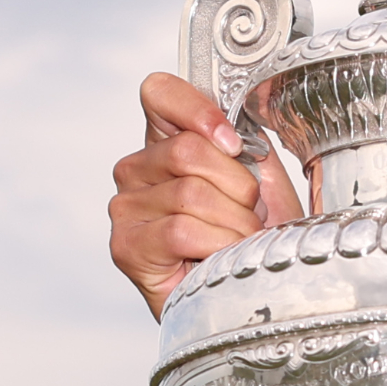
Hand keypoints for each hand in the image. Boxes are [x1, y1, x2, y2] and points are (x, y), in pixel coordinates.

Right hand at [108, 72, 302, 317]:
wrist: (251, 291)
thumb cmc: (254, 237)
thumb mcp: (260, 177)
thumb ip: (246, 139)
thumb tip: (244, 113)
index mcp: (167, 142)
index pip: (160, 94)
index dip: (198, 110)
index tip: (234, 142)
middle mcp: (137, 169)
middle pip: (188, 150)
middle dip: (238, 187)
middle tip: (246, 215)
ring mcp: (126, 208)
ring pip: (191, 194)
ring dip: (234, 223)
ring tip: (235, 241)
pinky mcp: (126, 246)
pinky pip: (180, 230)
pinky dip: (215, 246)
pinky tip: (217, 259)